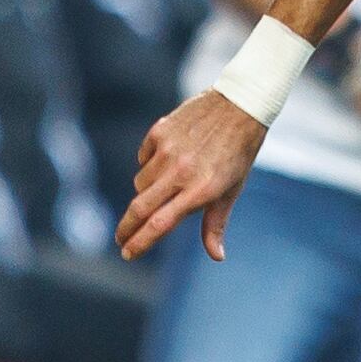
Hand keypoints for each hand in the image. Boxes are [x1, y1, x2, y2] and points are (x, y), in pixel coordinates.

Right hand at [120, 92, 268, 261]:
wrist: (240, 105)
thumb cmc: (238, 153)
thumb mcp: (232, 189)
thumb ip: (216, 223)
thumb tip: (217, 256)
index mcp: (201, 190)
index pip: (161, 224)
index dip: (141, 242)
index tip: (128, 254)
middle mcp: (181, 172)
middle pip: (140, 207)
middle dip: (126, 228)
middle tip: (120, 240)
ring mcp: (168, 151)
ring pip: (141, 183)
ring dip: (147, 192)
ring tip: (167, 186)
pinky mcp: (159, 132)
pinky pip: (143, 158)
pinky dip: (150, 165)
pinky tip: (168, 159)